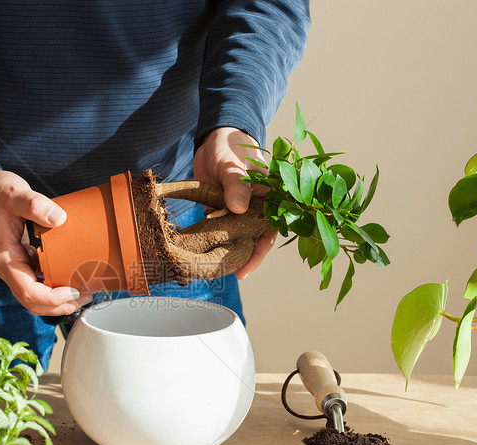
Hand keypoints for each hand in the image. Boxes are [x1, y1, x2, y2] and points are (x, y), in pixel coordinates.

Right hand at [0, 166, 91, 314]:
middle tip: (85, 296)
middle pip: (32, 301)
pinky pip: (37, 280)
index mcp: (5, 258)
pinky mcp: (21, 260)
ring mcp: (15, 265)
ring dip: (58, 299)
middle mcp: (9, 267)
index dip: (51, 298)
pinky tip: (70, 274)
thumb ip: (34, 204)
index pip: (27, 291)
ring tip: (82, 290)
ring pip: (35, 294)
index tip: (73, 291)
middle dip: (59, 305)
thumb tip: (59, 218)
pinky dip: (54, 284)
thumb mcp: (14, 193)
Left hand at [193, 127, 276, 279]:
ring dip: (229, 250)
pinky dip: (216, 239)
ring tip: (217, 268)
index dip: (260, 250)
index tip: (246, 267)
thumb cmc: (229, 146)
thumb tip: (239, 208)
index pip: (271, 228)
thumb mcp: (232, 164)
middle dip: (245, 257)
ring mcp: (240, 209)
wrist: (213, 138)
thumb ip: (236, 184)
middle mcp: (257, 206)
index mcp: (268, 195)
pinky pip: (222, 229)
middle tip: (231, 274)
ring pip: (238, 235)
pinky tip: (205, 252)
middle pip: (255, 237)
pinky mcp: (224, 210)